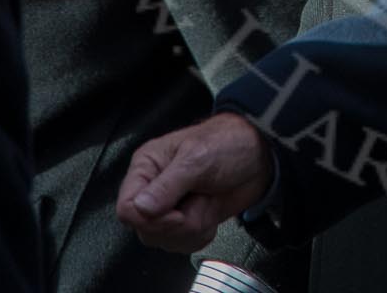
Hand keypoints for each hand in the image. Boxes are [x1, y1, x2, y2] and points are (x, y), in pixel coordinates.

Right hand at [117, 112, 272, 252]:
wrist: (259, 155)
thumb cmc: (228, 143)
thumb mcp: (197, 158)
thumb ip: (168, 185)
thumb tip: (141, 207)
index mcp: (147, 167)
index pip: (127, 207)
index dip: (150, 218)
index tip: (177, 213)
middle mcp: (154, 189)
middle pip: (145, 229)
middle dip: (177, 224)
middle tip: (198, 202)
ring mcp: (170, 207)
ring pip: (165, 240)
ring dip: (192, 228)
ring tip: (205, 201)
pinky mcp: (186, 220)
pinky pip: (182, 243)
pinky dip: (200, 234)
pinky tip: (209, 213)